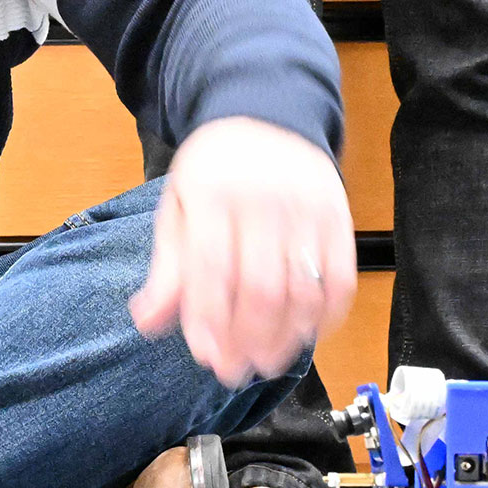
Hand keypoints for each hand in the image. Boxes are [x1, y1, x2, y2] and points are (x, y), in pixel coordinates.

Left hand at [130, 117, 356, 385]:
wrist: (267, 117)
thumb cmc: (215, 170)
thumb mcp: (178, 206)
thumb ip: (167, 267)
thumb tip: (147, 323)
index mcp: (213, 193)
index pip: (211, 269)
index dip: (209, 319)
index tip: (205, 356)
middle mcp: (263, 200)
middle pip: (260, 287)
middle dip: (247, 338)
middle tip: (235, 370)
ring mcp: (307, 209)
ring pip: (303, 290)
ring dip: (286, 337)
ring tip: (266, 362)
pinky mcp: (339, 218)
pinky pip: (340, 279)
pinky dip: (326, 317)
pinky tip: (305, 336)